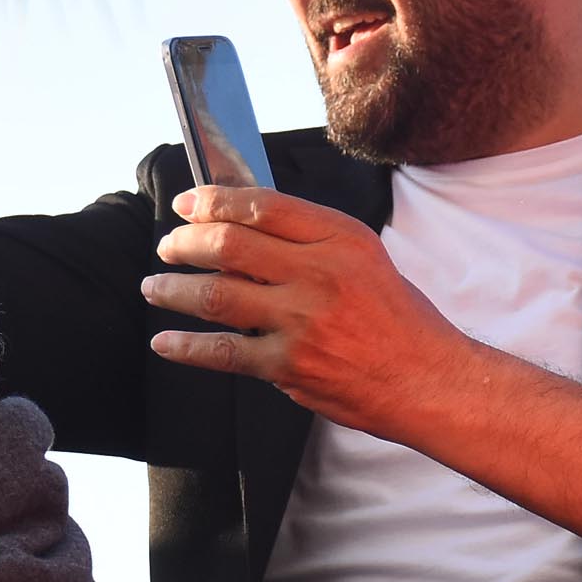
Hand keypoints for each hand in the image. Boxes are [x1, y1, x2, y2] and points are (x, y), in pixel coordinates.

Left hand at [140, 185, 465, 431]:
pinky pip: (223, 352)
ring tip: (153, 287)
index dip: (214, 201)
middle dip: (184, 243)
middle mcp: (319, 274)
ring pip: (215, 296)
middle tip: (166, 246)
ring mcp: (302, 322)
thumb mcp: (363, 258)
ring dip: (173, 290)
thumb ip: (308, 239)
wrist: (428, 380)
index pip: (262, 206)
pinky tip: (165, 342)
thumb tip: (239, 224)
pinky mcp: (290, 366)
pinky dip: (186, 347)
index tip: (187, 204)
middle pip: (229, 246)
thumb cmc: (396, 317)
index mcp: (341, 238)